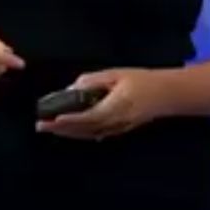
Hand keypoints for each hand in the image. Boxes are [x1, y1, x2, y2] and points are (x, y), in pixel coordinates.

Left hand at [36, 68, 173, 139]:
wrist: (168, 94)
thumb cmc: (142, 80)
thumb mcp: (116, 75)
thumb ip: (92, 81)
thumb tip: (72, 89)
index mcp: (117, 106)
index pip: (89, 116)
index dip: (70, 120)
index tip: (54, 120)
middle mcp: (117, 121)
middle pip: (85, 129)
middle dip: (62, 129)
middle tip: (41, 126)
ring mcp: (119, 128)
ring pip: (89, 134)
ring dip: (68, 133)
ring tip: (49, 129)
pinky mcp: (121, 129)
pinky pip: (97, 134)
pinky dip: (81, 134)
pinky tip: (69, 132)